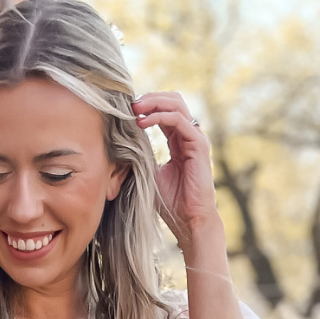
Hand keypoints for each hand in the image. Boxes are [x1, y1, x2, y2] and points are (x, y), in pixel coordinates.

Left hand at [132, 92, 224, 253]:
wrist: (189, 220)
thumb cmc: (172, 203)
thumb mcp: (150, 174)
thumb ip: (142, 156)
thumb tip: (121, 144)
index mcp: (179, 141)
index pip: (165, 111)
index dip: (146, 106)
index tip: (126, 110)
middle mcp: (189, 135)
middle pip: (172, 100)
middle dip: (150, 98)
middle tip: (129, 103)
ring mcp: (195, 138)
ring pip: (176, 104)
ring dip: (153, 102)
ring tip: (134, 108)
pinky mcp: (198, 145)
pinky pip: (178, 120)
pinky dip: (159, 117)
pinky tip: (142, 122)